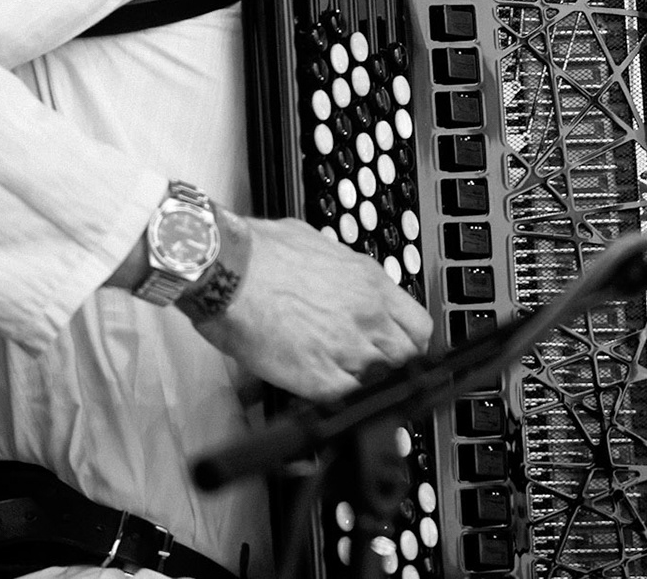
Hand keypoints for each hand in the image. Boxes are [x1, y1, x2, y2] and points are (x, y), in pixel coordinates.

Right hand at [192, 215, 432, 400]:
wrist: (227, 269)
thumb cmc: (259, 250)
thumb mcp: (316, 243)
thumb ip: (340, 269)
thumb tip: (337, 276)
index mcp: (371, 282)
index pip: (419, 326)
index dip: (408, 342)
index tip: (396, 347)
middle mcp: (368, 316)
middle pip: (406, 360)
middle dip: (391, 367)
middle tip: (368, 368)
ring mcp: (347, 349)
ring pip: (382, 385)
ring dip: (364, 386)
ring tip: (339, 379)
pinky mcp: (319, 377)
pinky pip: (347, 402)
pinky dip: (338, 403)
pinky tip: (321, 392)